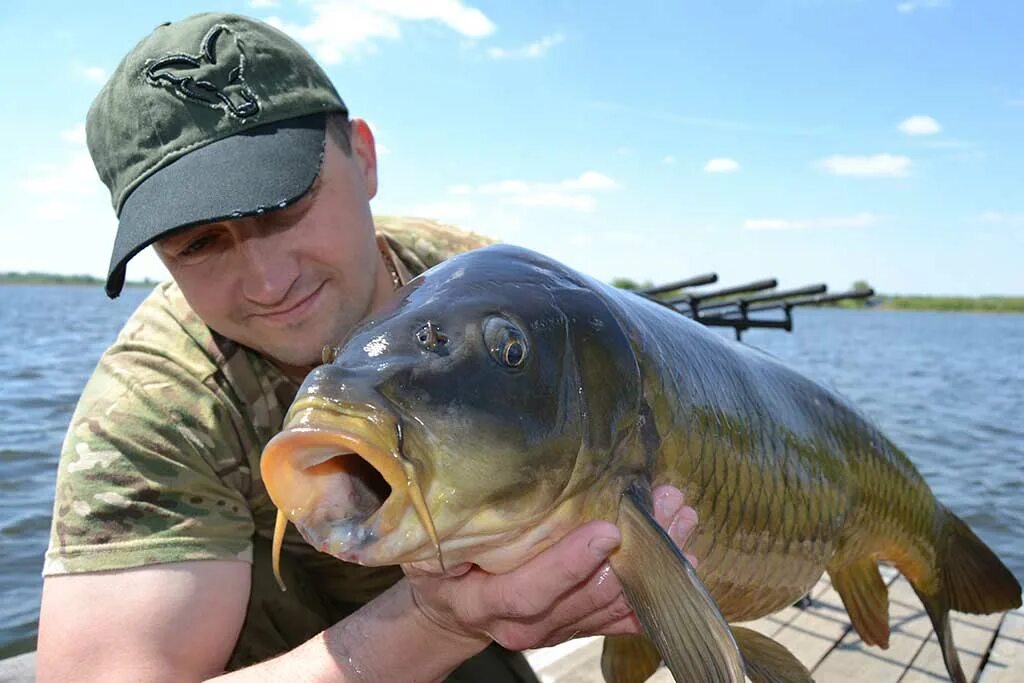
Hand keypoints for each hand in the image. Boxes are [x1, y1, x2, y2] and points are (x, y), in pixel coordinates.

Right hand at [405, 485, 697, 650]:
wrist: (453, 611)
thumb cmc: (443, 567)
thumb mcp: (433, 548)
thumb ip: (457, 529)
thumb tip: (477, 481)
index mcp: (486, 602)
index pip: (531, 590)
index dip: (569, 564)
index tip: (607, 529)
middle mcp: (526, 624)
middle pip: (586, 596)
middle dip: (633, 555)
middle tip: (667, 510)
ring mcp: (556, 630)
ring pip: (612, 604)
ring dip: (654, 566)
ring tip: (683, 521)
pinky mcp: (577, 628)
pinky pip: (621, 619)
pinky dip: (656, 594)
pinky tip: (686, 568)